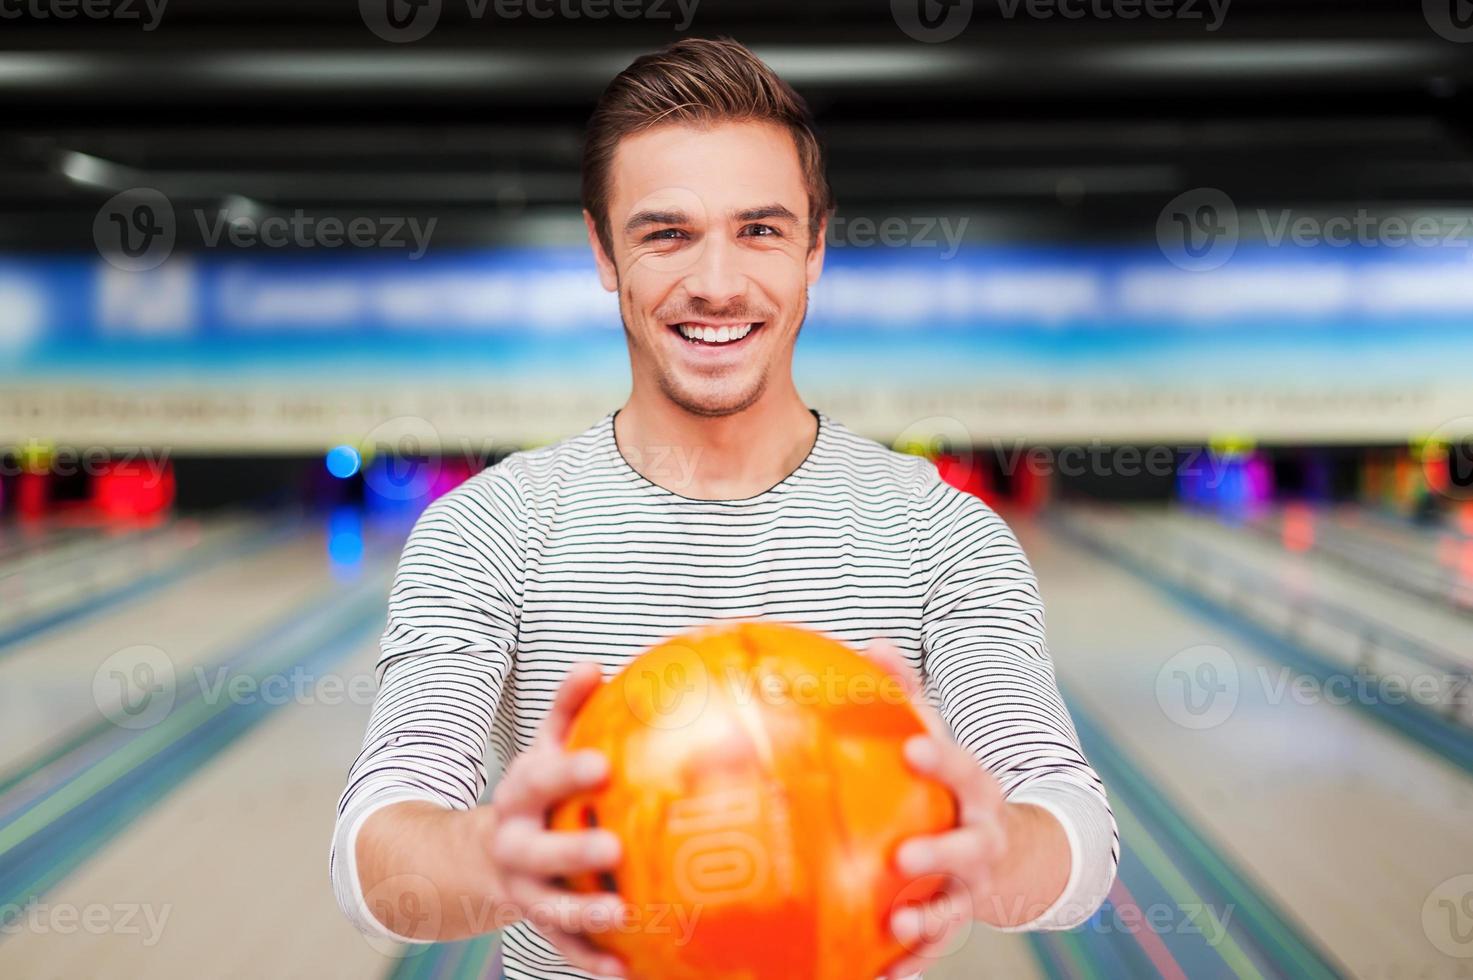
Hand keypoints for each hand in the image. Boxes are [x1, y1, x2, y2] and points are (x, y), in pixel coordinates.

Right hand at [487, 661, 628, 977]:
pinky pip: (565, 948)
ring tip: (624, 915)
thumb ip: (567, 709)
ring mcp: (525, 890)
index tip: (601, 766)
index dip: (566, 773)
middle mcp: (515, 845)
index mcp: (518, 796)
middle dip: (573, 852)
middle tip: (613, 849)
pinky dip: (592, 961)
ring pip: (550, 908)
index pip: (539, 780)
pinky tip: (627, 972)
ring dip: (585, 917)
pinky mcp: (539, 924)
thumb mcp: (542, 750)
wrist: (477, 856)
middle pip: (539, 851)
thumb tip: (595, 663)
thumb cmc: (535, 792)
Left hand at [864, 638, 1007, 979]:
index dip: (940, 759)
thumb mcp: (939, 736)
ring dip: (928, 920)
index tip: (913, 750)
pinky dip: (910, 963)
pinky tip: (879, 978)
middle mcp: (981, 840)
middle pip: (967, 848)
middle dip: (941, 852)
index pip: (961, 769)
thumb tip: (871, 643)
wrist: (1015, 850)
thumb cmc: (955, 785)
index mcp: (976, 790)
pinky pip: (934, 949)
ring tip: (898, 925)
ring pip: (955, 907)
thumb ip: (906, 693)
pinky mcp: (957, 919)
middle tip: (905, 856)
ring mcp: (973, 886)